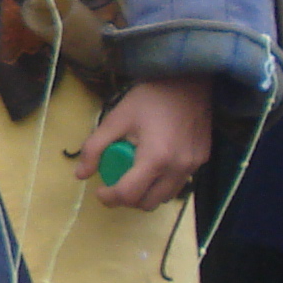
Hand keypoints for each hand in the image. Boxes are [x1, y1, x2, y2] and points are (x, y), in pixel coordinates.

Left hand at [75, 75, 210, 210]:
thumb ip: (94, 148)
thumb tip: (80, 174)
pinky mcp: (202, 160)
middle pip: (148, 203)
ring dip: (146, 194)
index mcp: (156, 158)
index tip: (100, 190)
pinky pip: (179, 184)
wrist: (188, 80)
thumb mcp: (115, 119)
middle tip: (115, 183)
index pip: (129, 194)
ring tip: (134, 175)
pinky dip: (162, 183)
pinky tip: (153, 166)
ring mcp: (194, 166)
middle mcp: (178, 168)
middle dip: (127, 199)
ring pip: (165, 197)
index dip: (110, 198)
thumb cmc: (149, 97)